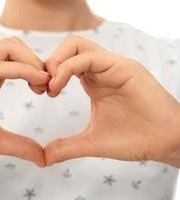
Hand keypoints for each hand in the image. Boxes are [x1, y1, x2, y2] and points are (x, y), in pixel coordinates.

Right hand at [0, 37, 48, 166]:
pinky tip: (36, 82)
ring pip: (9, 48)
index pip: (19, 59)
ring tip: (42, 84)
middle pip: (16, 46)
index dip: (39, 70)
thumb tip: (43, 157)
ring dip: (32, 62)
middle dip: (38, 61)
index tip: (49, 90)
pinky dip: (22, 70)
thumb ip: (19, 145)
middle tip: (48, 85)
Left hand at [44, 36, 179, 166]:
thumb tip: (44, 157)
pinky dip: (67, 68)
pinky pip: (89, 57)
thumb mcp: (91, 142)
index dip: (47, 73)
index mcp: (94, 81)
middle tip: (41, 87)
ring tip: (51, 87)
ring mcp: (112, 66)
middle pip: (68, 48)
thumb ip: (66, 147)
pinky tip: (58, 86)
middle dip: (48, 63)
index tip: (39, 92)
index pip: (64, 62)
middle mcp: (102, 69)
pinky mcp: (123, 67)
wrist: (165, 143)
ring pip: (76, 45)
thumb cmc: (133, 139)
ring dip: (56, 62)